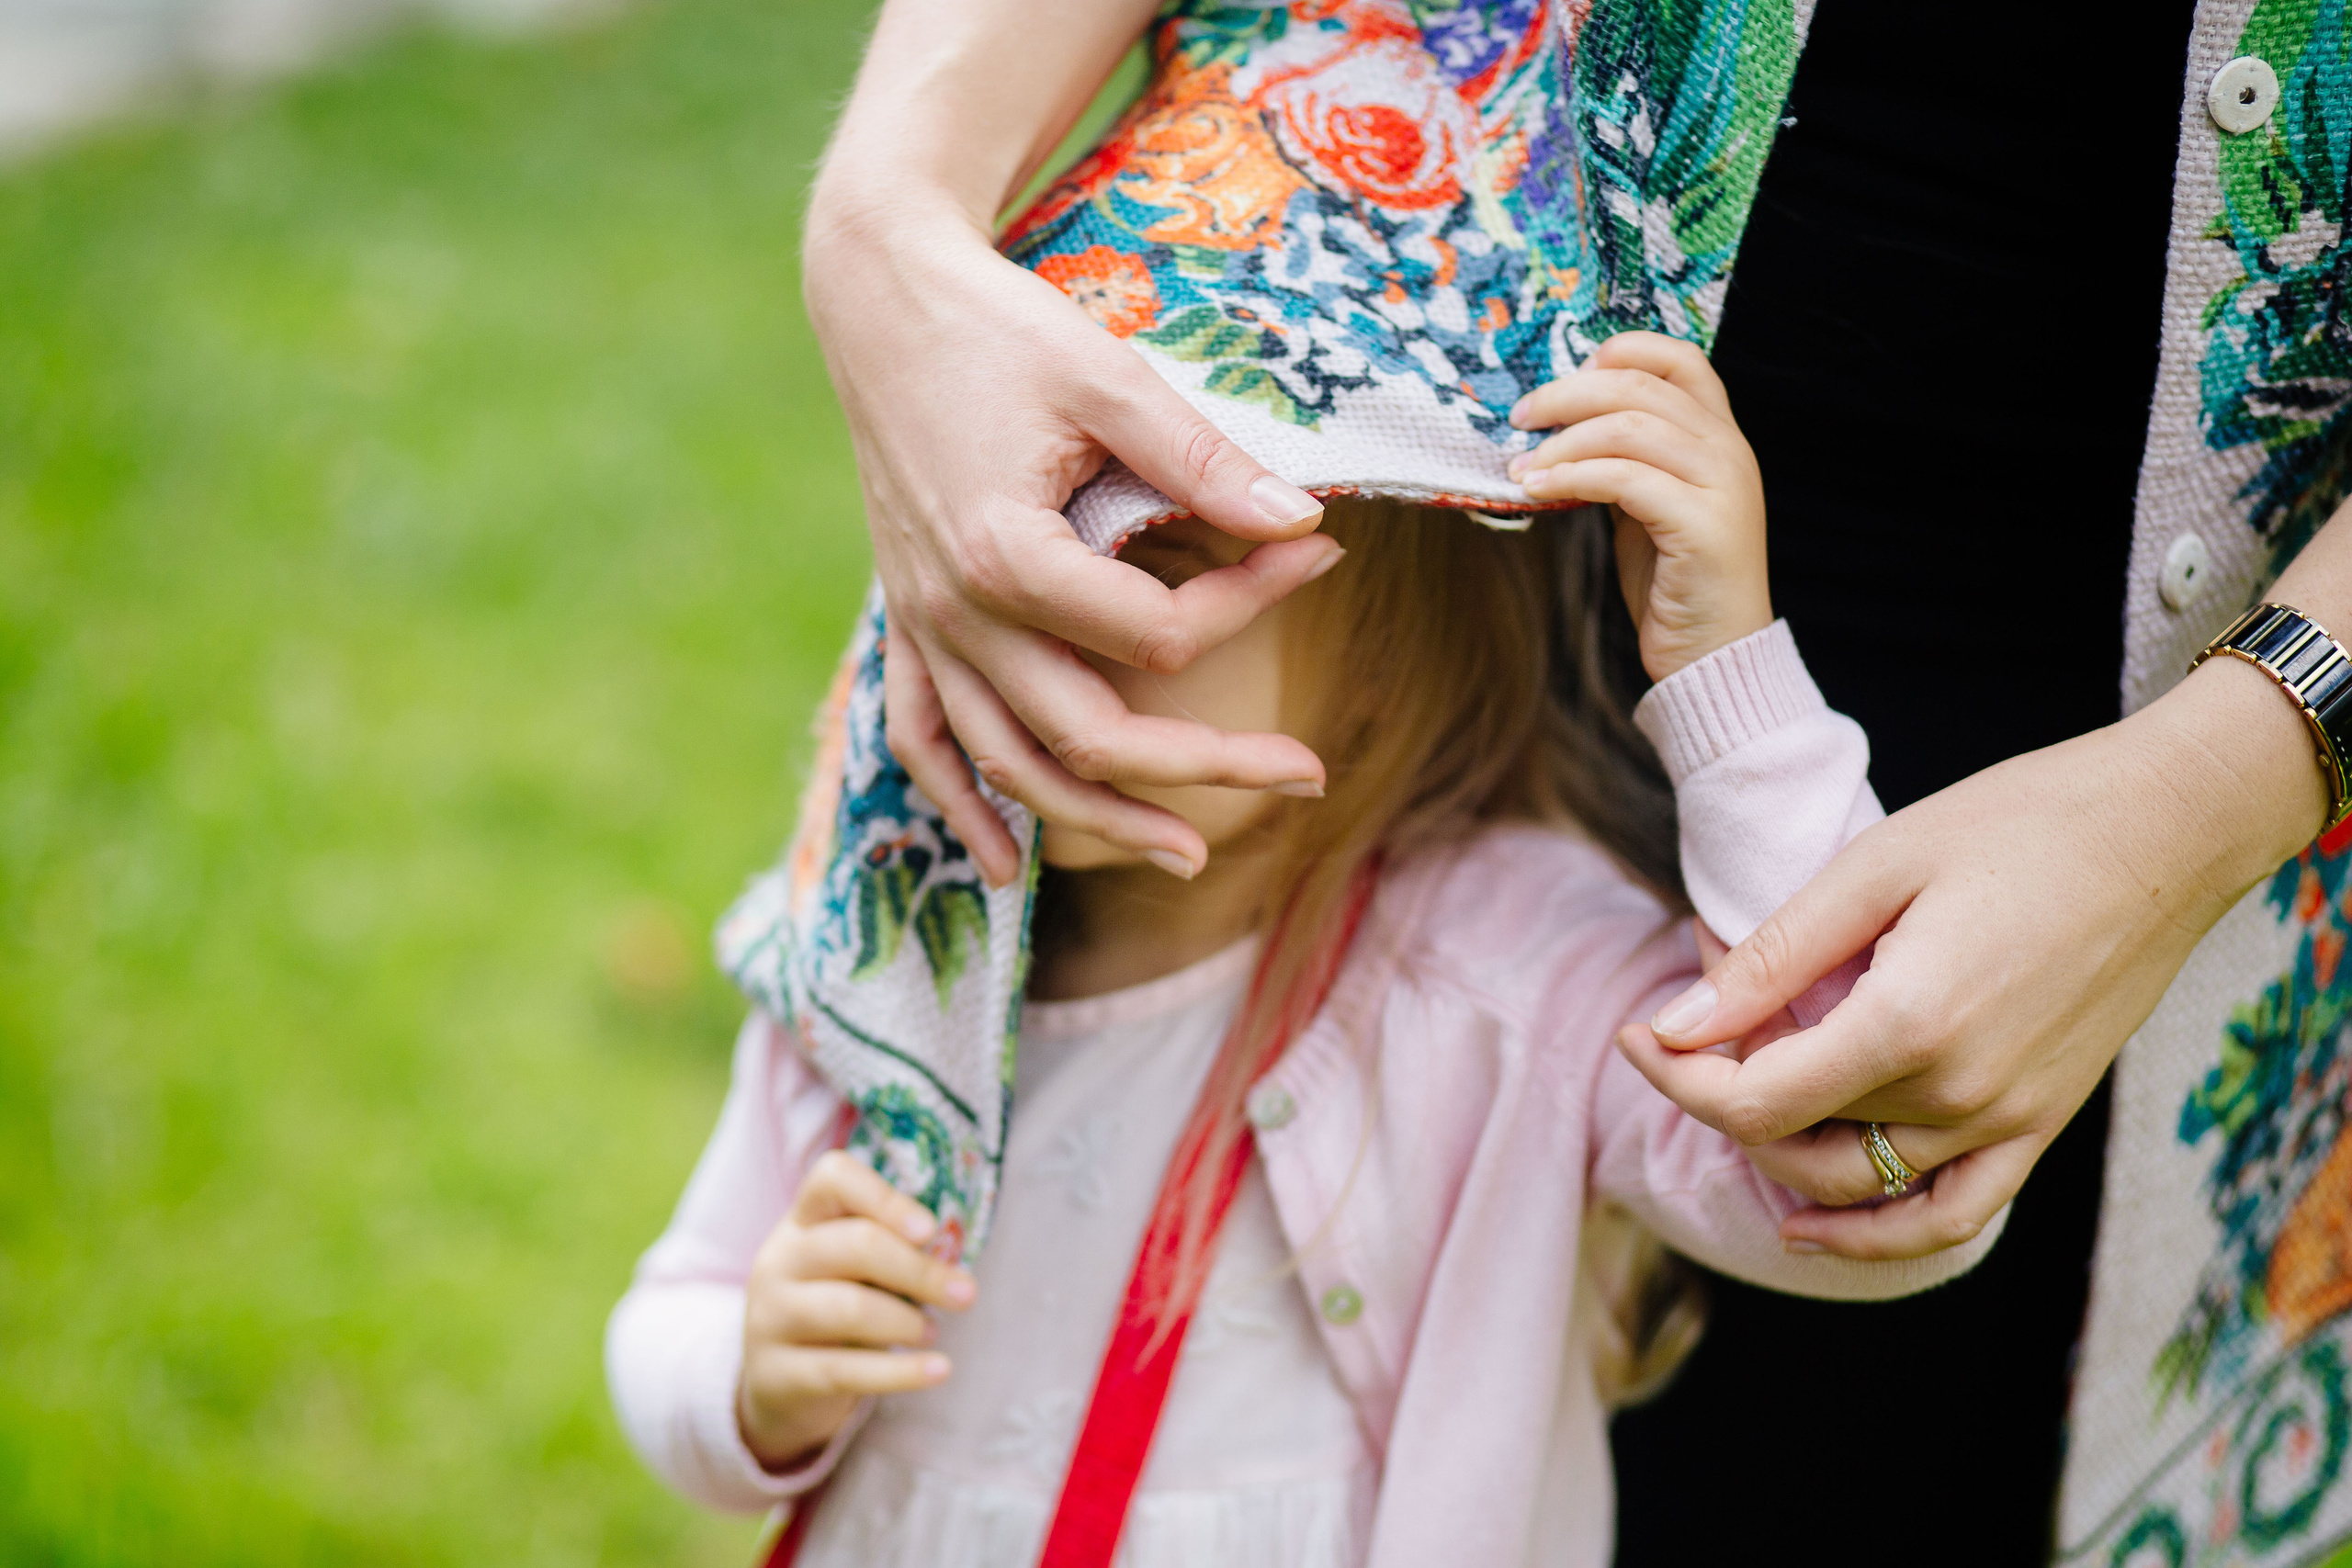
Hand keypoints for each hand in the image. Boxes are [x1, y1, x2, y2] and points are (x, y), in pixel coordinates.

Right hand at [737, 1151, 978, 1470]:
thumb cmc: (834, 1309)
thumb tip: (951, 1257)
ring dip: (907, 1321)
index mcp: (802, 1222)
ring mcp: (770, 1318)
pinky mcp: (777, 1375)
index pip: (832, 1178)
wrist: (777, 1385)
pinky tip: (938, 1370)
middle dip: (920, 1270)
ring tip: (933, 1332)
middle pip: (857, 1244)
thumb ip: (889, 1252)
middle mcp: (779, 1261)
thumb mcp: (854, 1271)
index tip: (929, 1230)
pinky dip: (902, 1371)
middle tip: (965, 1294)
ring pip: (850, 1308)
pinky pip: (846, 1370)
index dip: (884, 1198)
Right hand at [807, 199, 1339, 887]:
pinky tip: (1008, 865)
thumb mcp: (1110, 380)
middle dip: (1206, 768)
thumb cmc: (999, 330)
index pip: (1157, 635)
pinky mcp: (906, 621)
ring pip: (1011, 765)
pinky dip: (963, 806)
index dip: (1252, 602)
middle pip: (1092, 737)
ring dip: (1098, 823)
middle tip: (1307, 776)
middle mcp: (959, 614)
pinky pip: (923, 739)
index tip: (1321, 553)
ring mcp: (924, 628)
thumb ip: (1205, 463)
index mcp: (1009, 556)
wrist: (881, 299)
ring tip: (1187, 856)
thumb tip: (1305, 523)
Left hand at [1507, 332, 1770, 680]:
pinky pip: (1625, 479)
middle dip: (1568, 394)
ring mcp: (1723, 486)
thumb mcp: (1646, 506)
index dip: (1622, 351)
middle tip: (1521, 416)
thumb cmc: (1675, 582)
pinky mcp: (1702, 525)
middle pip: (1641, 387)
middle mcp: (1730, 451)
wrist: (1714, 655)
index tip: (1568, 373)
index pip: (1682, 359)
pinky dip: (1573, 476)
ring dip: (1562, 441)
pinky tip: (1539, 489)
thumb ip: (1623, 461)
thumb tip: (1561, 428)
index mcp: (1721, 437)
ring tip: (1521, 465)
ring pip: (1629, 428)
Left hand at [1615, 652, 2327, 1259]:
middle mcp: (1960, 1095)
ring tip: (1734, 1096)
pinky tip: (1810, 1222)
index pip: (1752, 1098)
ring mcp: (2008, 1121)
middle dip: (1714, 1098)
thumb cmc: (2017, 824)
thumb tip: (1673, 1026)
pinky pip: (1950, 1215)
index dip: (1674, 1076)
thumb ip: (1769, 960)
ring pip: (1856, 1186)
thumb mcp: (1873, 868)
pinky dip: (1874, 1235)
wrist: (2166, 831)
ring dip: (1777, 1154)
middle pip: (1793, 1141)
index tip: (1636, 1031)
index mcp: (1908, 1024)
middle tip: (1681, 1035)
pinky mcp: (2040, 1126)